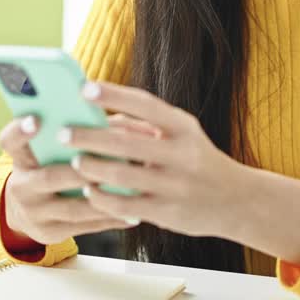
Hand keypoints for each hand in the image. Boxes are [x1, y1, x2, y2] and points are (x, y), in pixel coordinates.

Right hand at [0, 114, 141, 245]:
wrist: (27, 211)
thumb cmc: (48, 167)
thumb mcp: (46, 150)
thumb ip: (72, 132)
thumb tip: (113, 121)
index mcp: (20, 158)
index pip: (10, 141)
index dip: (20, 131)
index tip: (36, 119)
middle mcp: (22, 186)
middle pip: (49, 178)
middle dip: (81, 171)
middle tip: (109, 160)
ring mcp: (35, 213)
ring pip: (72, 208)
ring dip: (103, 198)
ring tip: (130, 188)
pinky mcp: (50, 233)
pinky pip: (85, 227)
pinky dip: (110, 218)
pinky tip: (132, 211)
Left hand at [61, 81, 248, 238]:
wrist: (236, 200)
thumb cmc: (197, 160)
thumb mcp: (182, 134)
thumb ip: (146, 125)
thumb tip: (103, 117)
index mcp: (184, 127)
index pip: (145, 105)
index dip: (114, 95)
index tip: (84, 88)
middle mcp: (182, 154)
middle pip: (126, 142)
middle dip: (89, 137)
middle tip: (63, 132)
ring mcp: (175, 185)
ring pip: (122, 175)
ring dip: (92, 168)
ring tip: (75, 162)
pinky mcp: (168, 213)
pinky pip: (125, 205)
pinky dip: (102, 197)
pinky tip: (90, 191)